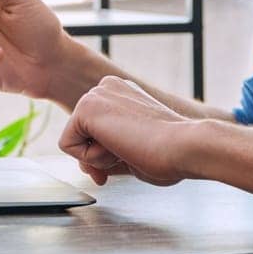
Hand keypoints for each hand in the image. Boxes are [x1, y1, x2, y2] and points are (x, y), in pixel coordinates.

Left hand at [59, 76, 202, 186]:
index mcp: (121, 94)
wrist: (185, 146)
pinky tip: (118, 148)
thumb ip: (108, 153)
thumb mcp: (132, 151)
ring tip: (129, 148)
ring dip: (98, 158)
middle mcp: (107, 88)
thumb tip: (86, 165)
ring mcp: (95, 94)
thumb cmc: (170, 152)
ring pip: (74, 141)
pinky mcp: (85, 107)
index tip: (122, 162)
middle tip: (125, 158)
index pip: (94, 130)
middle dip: (97, 158)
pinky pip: (67, 146)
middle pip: (81, 135)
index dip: (103, 155)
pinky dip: (90, 159)